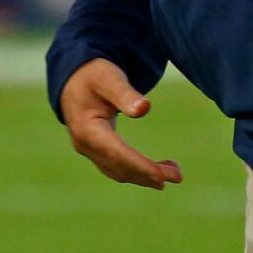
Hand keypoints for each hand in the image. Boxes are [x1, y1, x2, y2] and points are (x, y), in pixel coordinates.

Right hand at [58, 58, 181, 190]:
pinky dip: (138, 171)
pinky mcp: (97, 152)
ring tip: (175, 173)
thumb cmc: (94, 75)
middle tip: (178, 176)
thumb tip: (144, 108)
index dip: (139, 165)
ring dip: (145, 176)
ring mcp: (89, 151)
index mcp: (86, 128)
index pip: (115, 152)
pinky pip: (117, 167)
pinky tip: (157, 169)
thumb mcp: (108, 78)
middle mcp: (85, 145)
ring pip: (119, 171)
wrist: (73, 79)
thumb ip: (125, 93)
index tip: (161, 175)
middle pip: (119, 167)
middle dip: (148, 174)